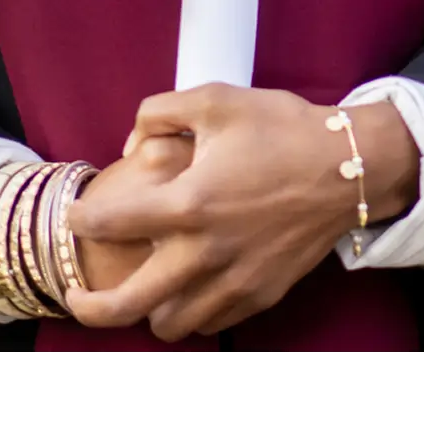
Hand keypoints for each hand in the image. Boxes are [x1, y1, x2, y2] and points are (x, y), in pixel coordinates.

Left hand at [63, 85, 419, 340]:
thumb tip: (132, 143)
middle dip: (91, 306)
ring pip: (169, 324)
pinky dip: (191, 313)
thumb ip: (159, 112)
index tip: (75, 216)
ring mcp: (233, 280)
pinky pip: (211, 323)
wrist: (348, 168)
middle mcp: (204, 251)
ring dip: (147, 310)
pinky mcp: (260, 294)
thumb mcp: (215, 100)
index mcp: (188, 202)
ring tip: (141, 290)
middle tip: (77, 296)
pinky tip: (187, 290)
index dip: (81, 219)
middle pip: (128, 304)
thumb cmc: (282, 129)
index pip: (110, 223)